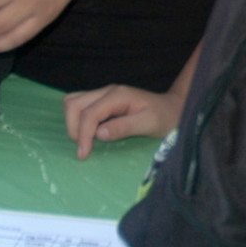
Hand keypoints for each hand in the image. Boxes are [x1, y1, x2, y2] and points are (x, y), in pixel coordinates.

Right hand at [63, 84, 180, 159]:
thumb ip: (124, 127)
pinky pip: (80, 106)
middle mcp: (107, 91)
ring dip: (73, 123)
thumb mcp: (149, 124)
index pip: (89, 113)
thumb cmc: (164, 117)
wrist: (172, 109)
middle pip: (74, 103)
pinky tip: (89, 134)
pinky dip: (78, 120)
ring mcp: (103, 94)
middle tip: (84, 149)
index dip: (83, 134)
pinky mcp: (102, 101)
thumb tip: (99, 134)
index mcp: (118, 95)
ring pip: (73, 102)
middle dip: (73, 128)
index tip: (84, 155)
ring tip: (84, 142)